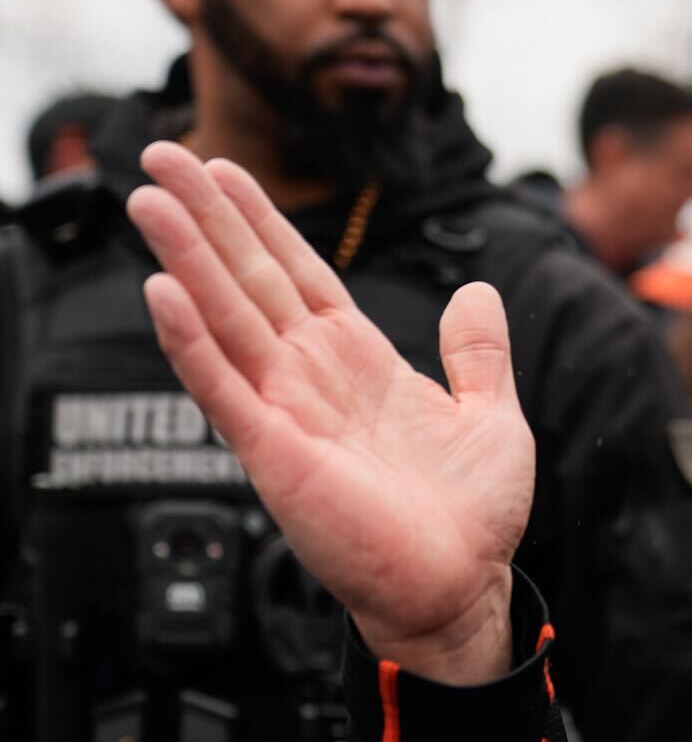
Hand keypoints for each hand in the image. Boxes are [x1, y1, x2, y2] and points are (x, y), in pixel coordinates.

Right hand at [126, 142, 531, 684]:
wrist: (463, 587)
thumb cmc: (472, 517)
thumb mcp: (491, 416)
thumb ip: (479, 352)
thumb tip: (479, 290)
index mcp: (360, 364)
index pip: (300, 275)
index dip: (262, 223)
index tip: (226, 170)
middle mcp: (315, 380)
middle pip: (251, 281)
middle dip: (207, 218)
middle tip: (162, 154)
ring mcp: (290, 414)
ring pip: (227, 320)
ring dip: (186, 260)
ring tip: (149, 200)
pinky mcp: (278, 455)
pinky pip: (226, 390)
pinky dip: (193, 343)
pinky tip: (164, 293)